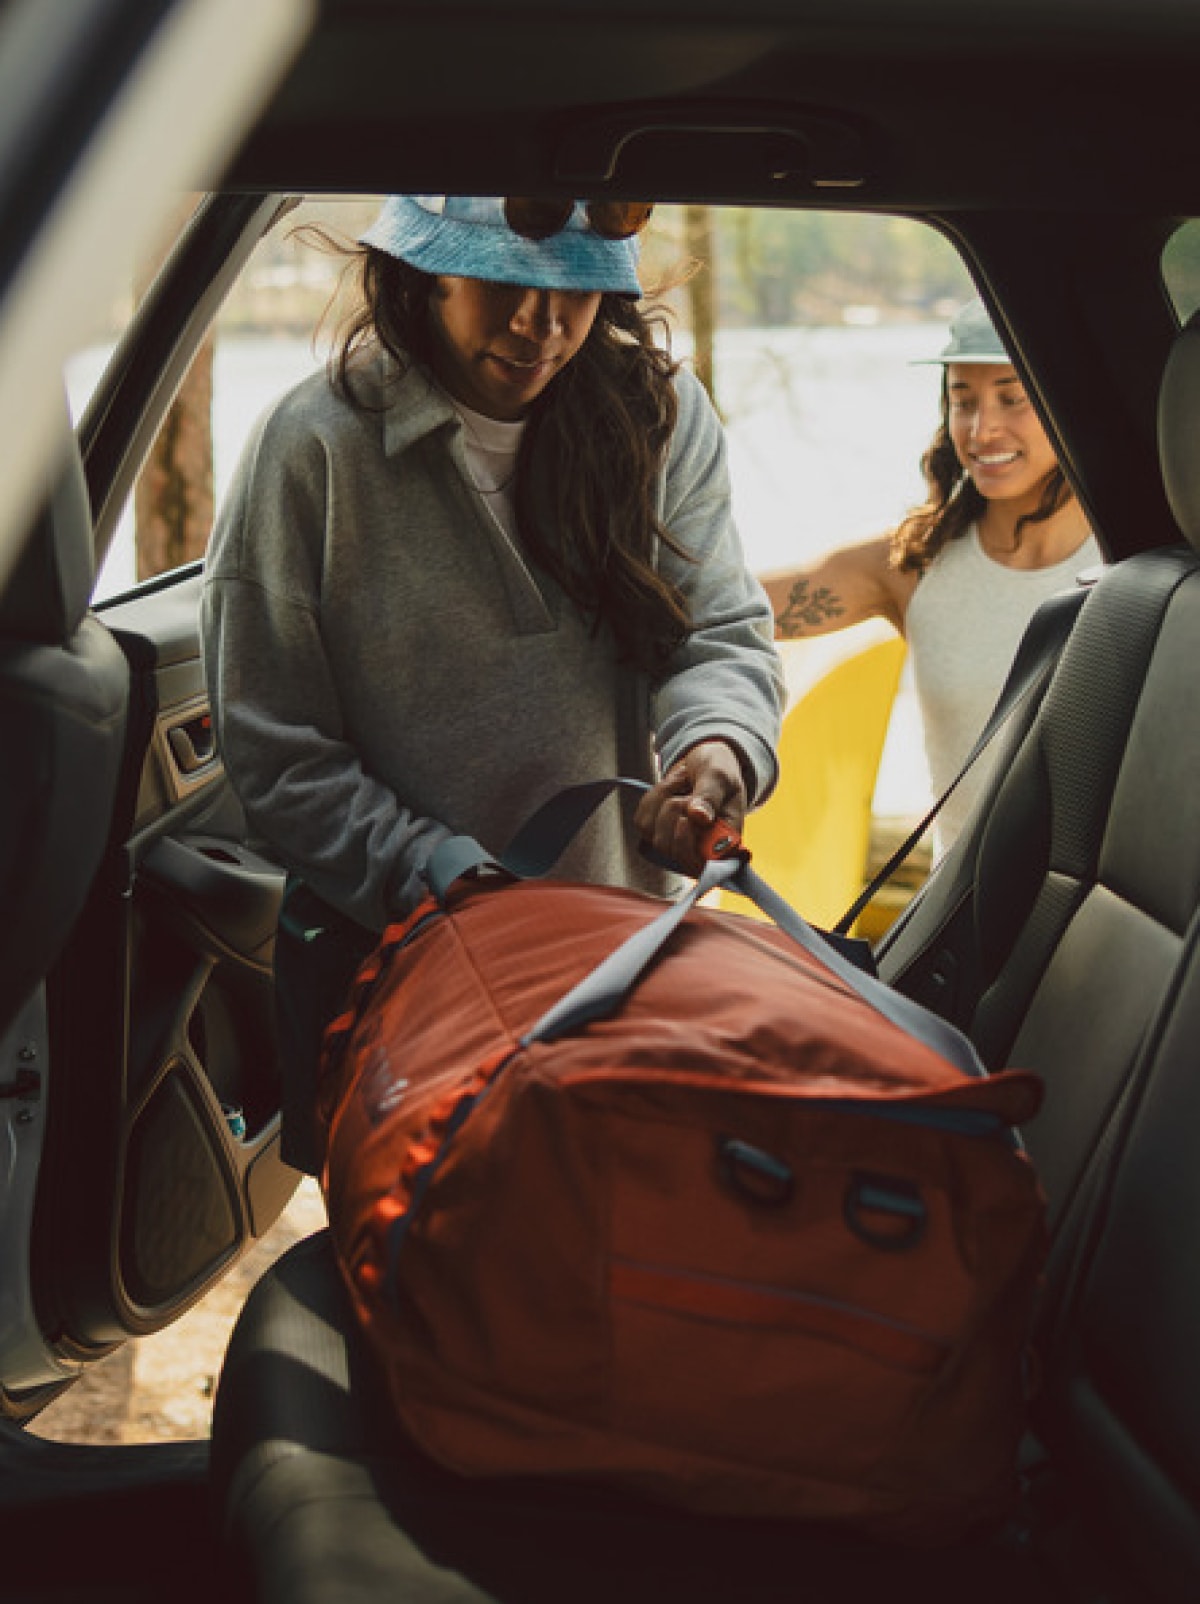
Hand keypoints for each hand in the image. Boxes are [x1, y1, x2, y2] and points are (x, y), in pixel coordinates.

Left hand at [634, 740, 748, 878]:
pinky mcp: (657, 834)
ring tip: (683, 787)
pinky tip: (670, 791)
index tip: (686, 819)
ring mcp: (677, 844)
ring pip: (654, 833)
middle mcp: (702, 850)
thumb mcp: (719, 776)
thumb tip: (699, 817)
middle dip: (675, 811)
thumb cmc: (717, 769)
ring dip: (664, 800)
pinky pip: (642, 822)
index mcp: (726, 842)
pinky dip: (653, 799)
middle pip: (672, 848)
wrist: (701, 763)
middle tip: (689, 792)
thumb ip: (710, 796)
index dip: (689, 846)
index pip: (704, 867)